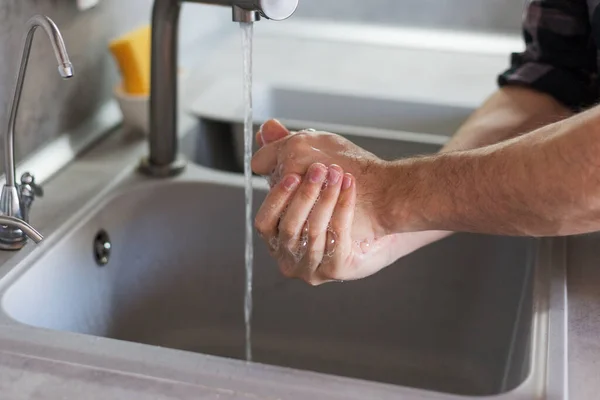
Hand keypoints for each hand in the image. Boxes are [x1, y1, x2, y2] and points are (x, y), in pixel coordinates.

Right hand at [252, 120, 426, 284]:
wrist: (376, 213)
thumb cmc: (335, 193)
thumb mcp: (307, 171)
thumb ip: (284, 152)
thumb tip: (266, 130)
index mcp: (276, 238)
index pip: (264, 223)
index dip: (276, 199)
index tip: (292, 175)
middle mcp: (290, 257)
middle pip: (289, 228)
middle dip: (306, 196)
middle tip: (321, 170)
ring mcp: (312, 268)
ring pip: (314, 233)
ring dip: (326, 199)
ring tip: (339, 175)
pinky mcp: (336, 270)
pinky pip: (338, 239)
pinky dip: (343, 209)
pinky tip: (350, 188)